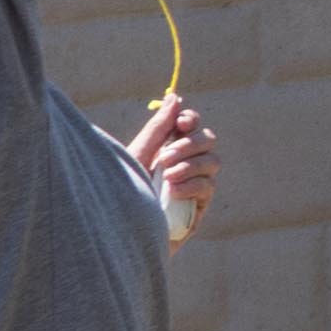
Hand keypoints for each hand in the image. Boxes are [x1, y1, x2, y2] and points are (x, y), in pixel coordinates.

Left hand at [128, 99, 218, 217]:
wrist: (117, 233)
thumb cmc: (120, 193)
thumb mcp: (136, 155)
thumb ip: (158, 127)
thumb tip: (175, 97)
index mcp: (166, 148)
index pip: (191, 125)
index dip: (191, 120)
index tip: (181, 123)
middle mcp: (183, 164)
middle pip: (207, 139)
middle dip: (190, 144)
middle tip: (164, 158)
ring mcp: (193, 185)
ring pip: (212, 161)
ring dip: (191, 165)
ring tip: (167, 177)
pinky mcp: (197, 207)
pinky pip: (208, 186)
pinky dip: (192, 185)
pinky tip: (172, 193)